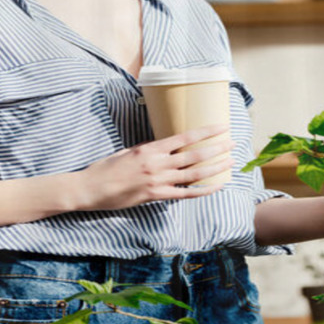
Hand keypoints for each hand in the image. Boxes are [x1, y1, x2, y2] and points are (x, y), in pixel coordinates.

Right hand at [73, 123, 234, 211]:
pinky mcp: (155, 197)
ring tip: (230, 162)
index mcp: (150, 148)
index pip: (185, 136)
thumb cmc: (107, 167)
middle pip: (194, 155)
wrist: (90, 188)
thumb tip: (167, 146)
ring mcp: (158, 181)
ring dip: (214, 167)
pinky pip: (185, 194)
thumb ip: (150, 149)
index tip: (222, 127)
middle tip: (233, 143)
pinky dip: (202, 190)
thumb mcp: (129, 151)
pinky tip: (215, 186)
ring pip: (193, 174)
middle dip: (217, 148)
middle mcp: (157, 163)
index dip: (206, 132)